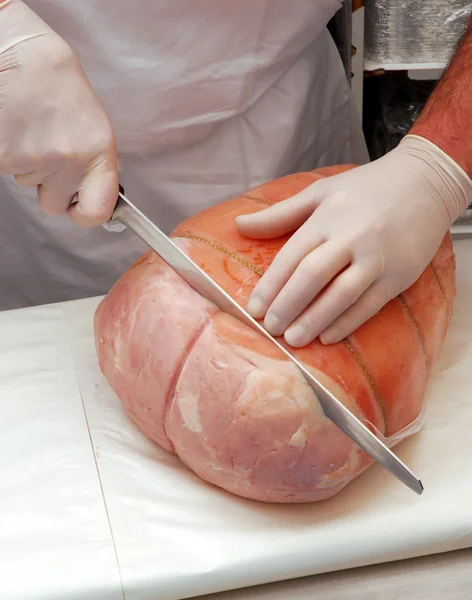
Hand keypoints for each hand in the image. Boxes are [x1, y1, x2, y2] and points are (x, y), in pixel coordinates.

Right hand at [0, 0, 117, 226]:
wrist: (25, 56)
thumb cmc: (59, 86)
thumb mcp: (93, 129)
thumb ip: (93, 166)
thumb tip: (91, 196)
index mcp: (99, 154)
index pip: (98, 211)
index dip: (85, 215)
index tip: (80, 212)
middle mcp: (70, 161)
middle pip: (54, 203)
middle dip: (49, 185)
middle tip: (47, 151)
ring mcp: (35, 160)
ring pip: (28, 184)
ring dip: (27, 163)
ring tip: (31, 128)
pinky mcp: (4, 155)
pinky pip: (7, 169)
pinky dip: (8, 153)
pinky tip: (15, 129)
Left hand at [236, 135, 471, 346]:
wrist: (427, 181)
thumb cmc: (367, 187)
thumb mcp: (320, 192)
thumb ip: (279, 214)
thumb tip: (239, 226)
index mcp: (328, 217)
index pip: (292, 256)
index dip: (270, 285)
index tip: (253, 309)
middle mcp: (352, 237)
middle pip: (313, 276)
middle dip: (288, 305)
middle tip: (270, 328)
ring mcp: (378, 258)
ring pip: (342, 295)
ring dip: (315, 320)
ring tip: (294, 340)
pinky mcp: (400, 275)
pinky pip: (370, 304)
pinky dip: (347, 322)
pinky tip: (327, 336)